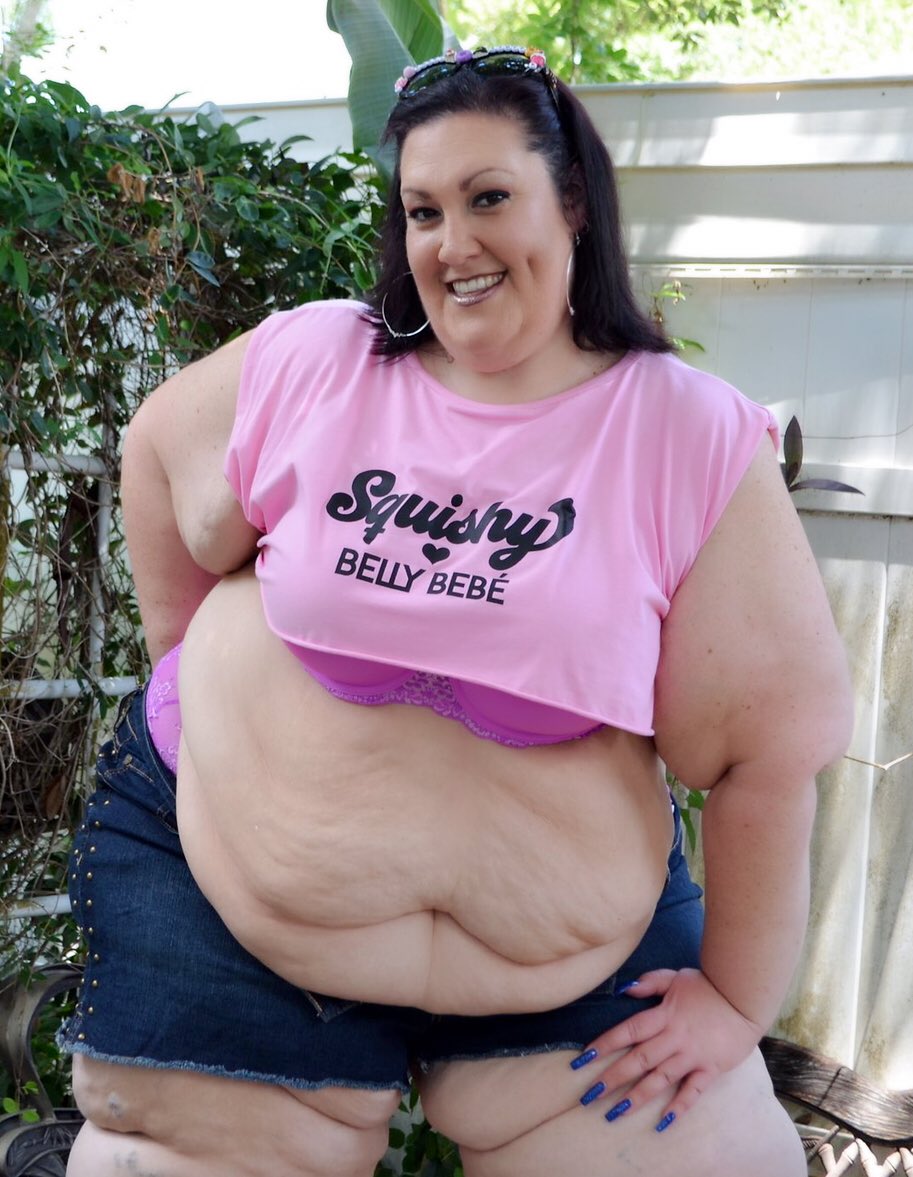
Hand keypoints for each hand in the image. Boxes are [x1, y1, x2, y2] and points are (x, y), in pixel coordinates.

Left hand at [571, 968, 762, 1130]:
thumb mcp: (675, 976)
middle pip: (638, 1060)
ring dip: (636, 1097)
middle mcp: (674, 1038)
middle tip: (590, 1095)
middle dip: (612, 1077)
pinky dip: (678, 1107)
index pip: (628, 1031)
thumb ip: (650, 982)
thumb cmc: (707, 986)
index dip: (605, 1043)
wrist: (743, 997)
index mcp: (663, 1015)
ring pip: (660, 1079)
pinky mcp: (710, 1069)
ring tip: (615, 1113)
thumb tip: (625, 989)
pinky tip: (663, 1121)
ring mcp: (692, 1056)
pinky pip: (692, 1092)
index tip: (584, 1058)